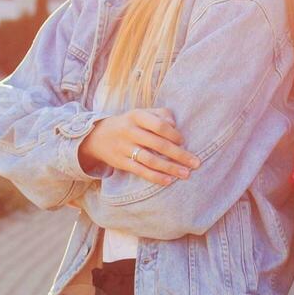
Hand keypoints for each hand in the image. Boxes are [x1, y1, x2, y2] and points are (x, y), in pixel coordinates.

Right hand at [78, 108, 199, 185]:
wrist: (97, 137)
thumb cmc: (128, 124)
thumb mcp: (141, 113)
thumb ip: (161, 115)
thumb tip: (175, 125)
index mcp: (136, 116)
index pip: (159, 125)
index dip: (174, 134)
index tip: (183, 141)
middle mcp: (130, 131)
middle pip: (158, 144)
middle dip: (179, 155)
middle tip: (196, 163)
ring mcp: (124, 148)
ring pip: (150, 160)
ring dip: (170, 168)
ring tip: (185, 174)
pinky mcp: (121, 162)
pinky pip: (140, 171)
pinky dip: (155, 177)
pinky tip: (168, 181)